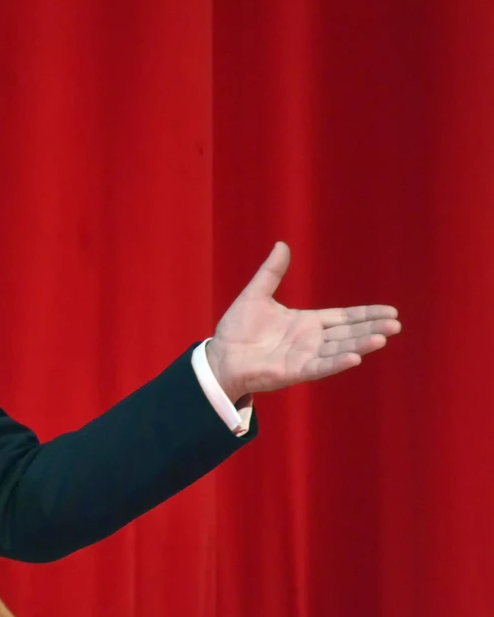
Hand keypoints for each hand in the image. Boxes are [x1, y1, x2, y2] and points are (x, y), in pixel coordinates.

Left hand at [207, 242, 400, 401]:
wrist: (220, 355)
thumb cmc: (237, 328)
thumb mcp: (256, 294)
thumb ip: (271, 272)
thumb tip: (281, 244)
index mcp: (307, 322)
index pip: (343, 317)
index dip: (366, 314)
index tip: (391, 311)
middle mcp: (311, 340)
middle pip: (348, 333)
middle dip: (372, 328)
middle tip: (396, 324)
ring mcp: (306, 357)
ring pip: (340, 349)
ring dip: (361, 344)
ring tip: (383, 337)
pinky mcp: (296, 371)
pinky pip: (321, 366)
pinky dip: (338, 362)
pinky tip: (356, 357)